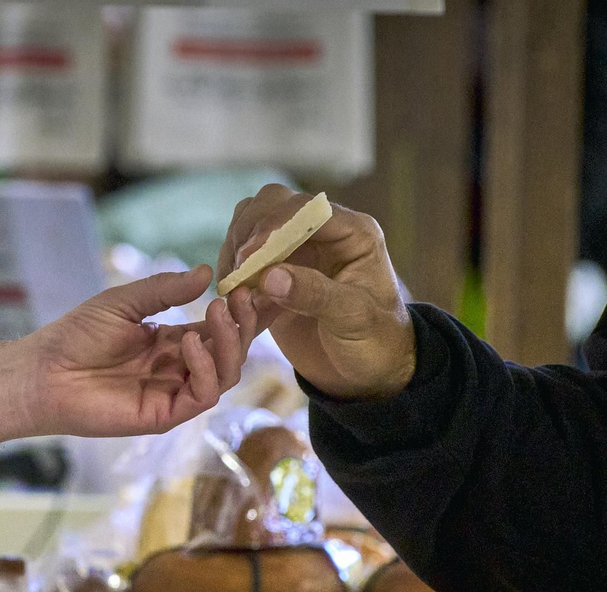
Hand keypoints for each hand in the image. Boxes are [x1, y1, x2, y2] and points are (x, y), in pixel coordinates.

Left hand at [20, 265, 257, 436]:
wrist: (43, 372)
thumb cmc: (77, 336)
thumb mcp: (124, 302)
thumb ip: (165, 290)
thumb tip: (207, 272)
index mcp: (173, 343)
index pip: (220, 329)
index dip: (241, 311)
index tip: (255, 285)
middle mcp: (180, 369)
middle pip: (231, 352)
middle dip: (244, 324)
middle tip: (243, 296)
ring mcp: (174, 394)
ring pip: (225, 375)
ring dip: (230, 343)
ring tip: (217, 312)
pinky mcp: (165, 415)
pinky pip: (202, 396)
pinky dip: (206, 368)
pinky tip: (191, 341)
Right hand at [218, 184, 416, 399]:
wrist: (367, 373)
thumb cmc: (374, 343)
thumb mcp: (353, 319)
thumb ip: (315, 294)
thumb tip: (269, 276)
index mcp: (353, 233)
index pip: (305, 209)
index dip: (272, 225)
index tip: (248, 256)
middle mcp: (323, 232)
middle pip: (273, 204)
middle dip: (249, 232)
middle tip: (237, 271)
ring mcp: (297, 250)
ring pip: (252, 223)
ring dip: (235, 249)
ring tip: (234, 287)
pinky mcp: (276, 271)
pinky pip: (244, 254)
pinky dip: (232, 271)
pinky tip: (235, 299)